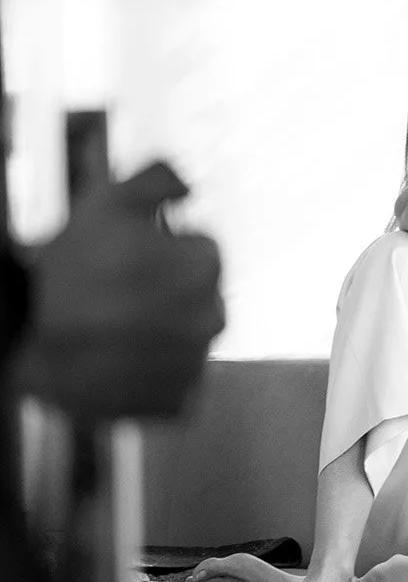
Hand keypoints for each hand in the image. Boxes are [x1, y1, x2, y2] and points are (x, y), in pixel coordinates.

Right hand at [19, 161, 224, 420]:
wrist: (23, 337)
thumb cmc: (65, 269)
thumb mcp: (110, 200)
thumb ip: (161, 179)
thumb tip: (188, 188)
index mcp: (204, 268)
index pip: (203, 252)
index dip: (166, 250)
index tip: (134, 258)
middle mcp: (210, 318)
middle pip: (201, 297)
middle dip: (170, 292)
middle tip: (122, 294)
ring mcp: (193, 363)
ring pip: (190, 339)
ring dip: (163, 331)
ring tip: (116, 328)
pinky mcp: (174, 402)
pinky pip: (178, 384)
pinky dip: (156, 374)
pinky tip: (123, 360)